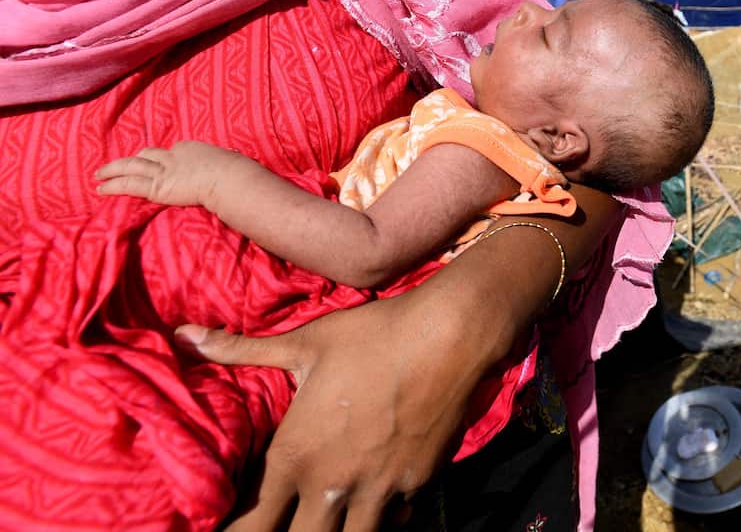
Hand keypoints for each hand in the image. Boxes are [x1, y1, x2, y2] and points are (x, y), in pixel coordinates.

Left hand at [95, 141, 241, 206]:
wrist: (228, 178)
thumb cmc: (236, 172)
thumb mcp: (230, 162)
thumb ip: (227, 163)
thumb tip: (237, 164)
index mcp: (191, 149)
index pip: (172, 152)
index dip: (163, 158)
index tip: (159, 163)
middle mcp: (174, 156)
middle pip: (147, 154)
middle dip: (132, 159)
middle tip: (118, 164)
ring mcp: (164, 171)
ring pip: (131, 166)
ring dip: (113, 169)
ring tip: (98, 175)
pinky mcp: (157, 186)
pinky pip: (129, 184)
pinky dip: (113, 185)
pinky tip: (101, 188)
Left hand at [177, 283, 498, 531]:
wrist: (450, 336)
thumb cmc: (373, 335)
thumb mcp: (305, 342)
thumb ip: (241, 350)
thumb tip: (183, 336)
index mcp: (295, 454)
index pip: (252, 522)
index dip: (237, 531)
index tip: (234, 527)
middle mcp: (332, 483)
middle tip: (289, 518)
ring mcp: (379, 489)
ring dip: (341, 528)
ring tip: (335, 515)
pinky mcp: (418, 483)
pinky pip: (394, 518)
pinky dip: (384, 516)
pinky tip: (381, 502)